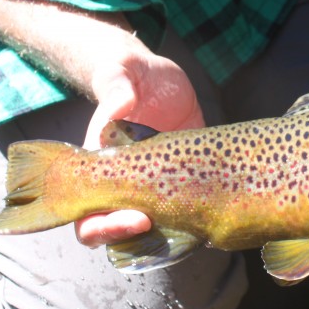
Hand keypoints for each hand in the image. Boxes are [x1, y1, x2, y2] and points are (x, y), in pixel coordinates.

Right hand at [0, 0, 203, 248]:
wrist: (158, 77)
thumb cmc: (128, 73)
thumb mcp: (120, 74)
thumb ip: (115, 90)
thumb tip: (119, 108)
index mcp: (102, 164)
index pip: (89, 212)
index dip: (106, 224)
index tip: (135, 216)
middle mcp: (126, 181)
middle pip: (116, 229)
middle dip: (131, 235)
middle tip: (154, 222)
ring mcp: (157, 183)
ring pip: (154, 226)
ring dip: (166, 232)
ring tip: (193, 223)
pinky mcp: (186, 177)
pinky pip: (189, 208)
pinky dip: (199, 217)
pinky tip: (218, 211)